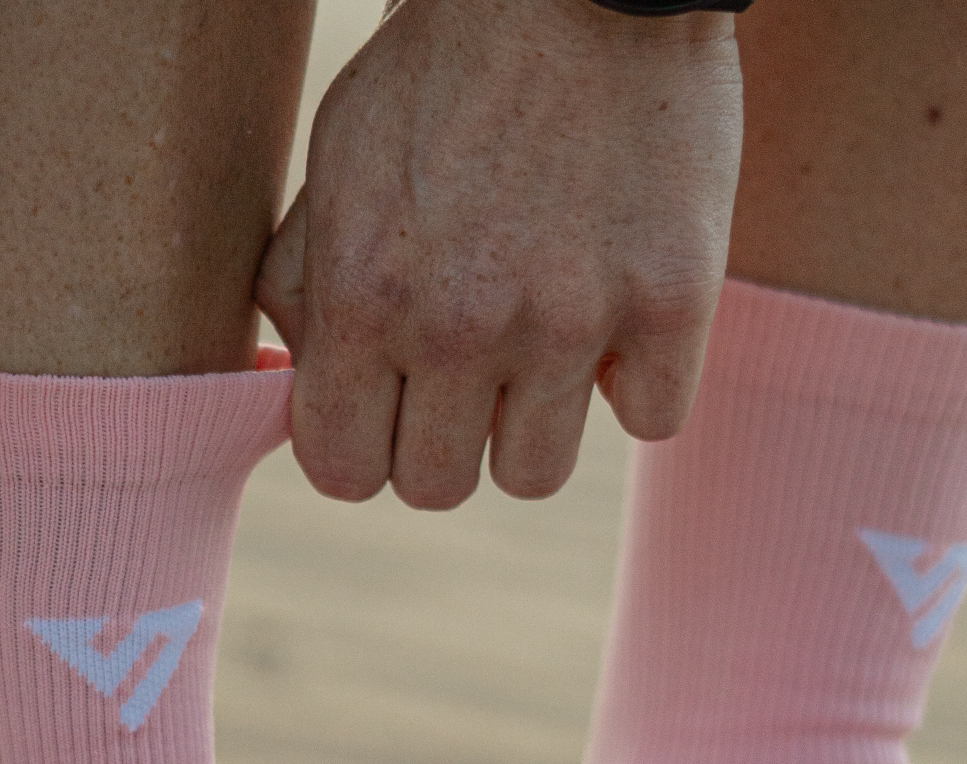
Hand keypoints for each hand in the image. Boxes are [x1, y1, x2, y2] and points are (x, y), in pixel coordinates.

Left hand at [257, 0, 740, 509]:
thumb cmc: (446, 70)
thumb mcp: (336, 163)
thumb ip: (304, 290)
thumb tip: (294, 390)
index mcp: (366, 297)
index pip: (343, 471)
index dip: (358, 451)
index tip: (384, 414)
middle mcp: (462, 327)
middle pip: (436, 490)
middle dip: (441, 443)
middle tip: (464, 375)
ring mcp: (572, 322)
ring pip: (534, 476)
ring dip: (532, 425)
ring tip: (541, 342)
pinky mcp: (672, 303)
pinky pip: (650, 422)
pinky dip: (638, 383)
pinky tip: (619, 316)